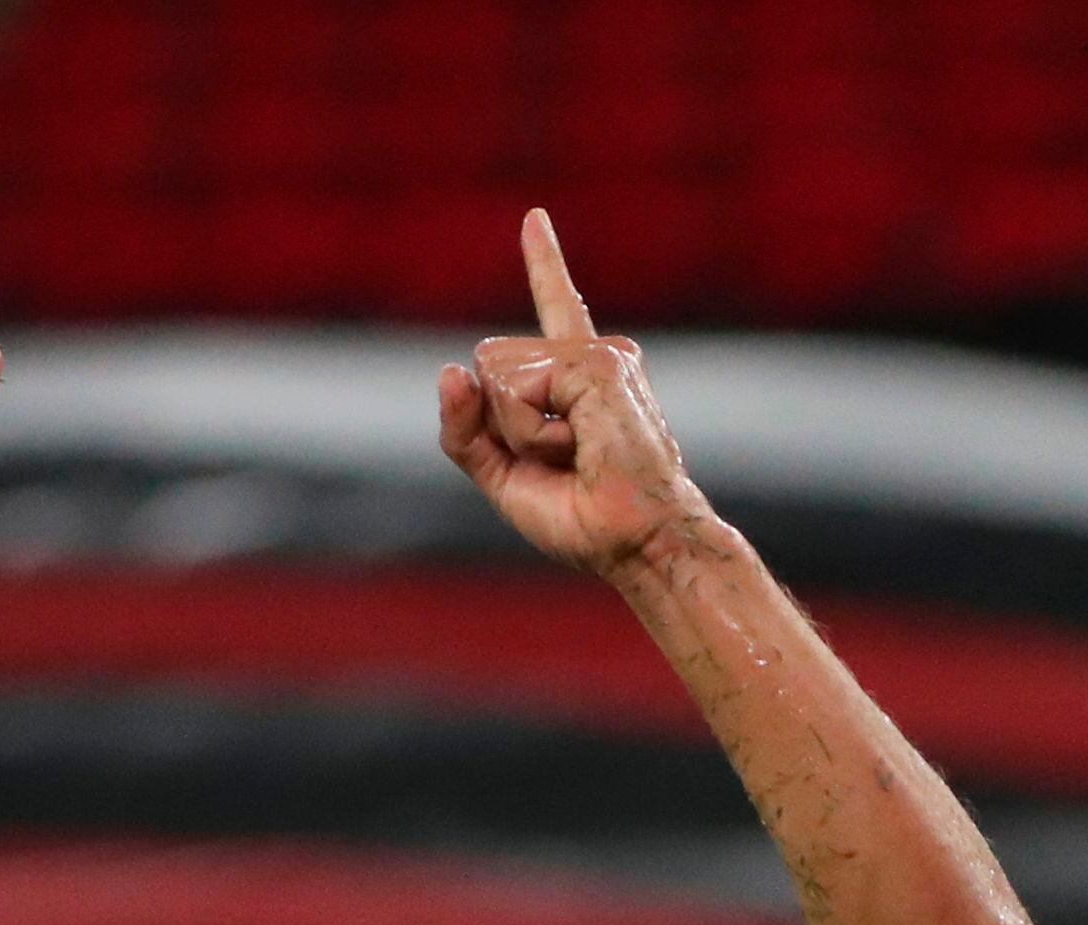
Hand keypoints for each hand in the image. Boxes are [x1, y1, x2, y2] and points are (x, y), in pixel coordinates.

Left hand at [438, 210, 705, 580]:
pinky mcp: (598, 363)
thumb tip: (449, 369)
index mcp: (581, 379)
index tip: (533, 219)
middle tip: (562, 460)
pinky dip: (531, 433)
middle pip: (488, 363)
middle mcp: (594, 356)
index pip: (556, 309)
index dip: (544, 263)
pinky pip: (515, 391)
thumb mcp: (503, 477)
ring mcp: (598, 355)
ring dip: (518, 434)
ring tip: (575, 455)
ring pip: (495, 376)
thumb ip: (465, 430)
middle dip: (500, 425)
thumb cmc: (584, 519)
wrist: (638, 543)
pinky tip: (581, 446)